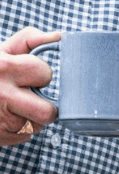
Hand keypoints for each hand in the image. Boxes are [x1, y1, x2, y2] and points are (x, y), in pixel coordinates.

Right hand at [0, 27, 60, 144]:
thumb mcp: (1, 51)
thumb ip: (29, 40)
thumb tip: (58, 37)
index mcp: (2, 68)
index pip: (45, 74)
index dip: (39, 74)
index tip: (28, 74)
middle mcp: (0, 96)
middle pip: (47, 112)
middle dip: (45, 105)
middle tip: (31, 97)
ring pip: (36, 125)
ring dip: (31, 117)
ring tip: (13, 105)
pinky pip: (23, 136)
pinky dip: (18, 128)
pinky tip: (3, 117)